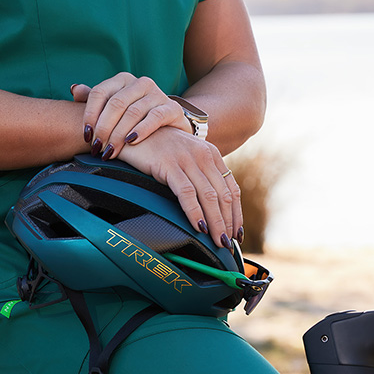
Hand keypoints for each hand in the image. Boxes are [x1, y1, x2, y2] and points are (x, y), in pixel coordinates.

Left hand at [71, 72, 189, 160]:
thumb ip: (94, 99)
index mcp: (122, 80)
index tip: (86, 135)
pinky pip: (154, 117)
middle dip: (103, 128)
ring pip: (133, 112)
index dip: (90, 114)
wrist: (169, 125)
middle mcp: (140, 83)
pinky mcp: (172, 108)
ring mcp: (157, 93)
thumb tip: (74, 89)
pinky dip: (141, 130)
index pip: (100, 92)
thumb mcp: (114, 107)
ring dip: (118, 134)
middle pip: (115, 103)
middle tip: (97, 148)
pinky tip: (131, 142)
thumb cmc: (134, 118)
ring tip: (110, 151)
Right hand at [121, 127, 241, 248]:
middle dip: (228, 223)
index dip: (236, 213)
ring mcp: (186, 159)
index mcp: (211, 154)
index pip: (231, 188)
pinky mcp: (168, 164)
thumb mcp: (186, 157)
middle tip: (227, 244)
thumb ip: (200, 175)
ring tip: (217, 240)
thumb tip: (211, 208)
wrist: (136, 129)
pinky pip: (186, 192)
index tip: (237, 233)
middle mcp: (203, 155)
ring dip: (215, 222)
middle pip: (223, 195)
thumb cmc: (160, 147)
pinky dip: (194, 212)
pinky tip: (198, 227)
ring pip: (208, 196)